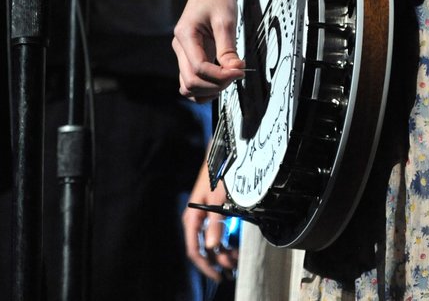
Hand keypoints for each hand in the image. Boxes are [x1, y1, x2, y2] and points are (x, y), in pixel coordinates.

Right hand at [173, 0, 245, 101]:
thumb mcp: (225, 19)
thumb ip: (228, 48)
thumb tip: (235, 71)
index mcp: (185, 35)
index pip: (199, 68)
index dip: (220, 75)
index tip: (240, 71)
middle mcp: (179, 47)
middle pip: (191, 82)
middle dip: (215, 85)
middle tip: (237, 74)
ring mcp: (182, 53)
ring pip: (188, 87)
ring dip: (209, 89)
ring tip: (229, 78)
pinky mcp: (190, 56)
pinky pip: (192, 81)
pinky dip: (205, 86)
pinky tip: (222, 80)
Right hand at [183, 161, 237, 283]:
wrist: (223, 153)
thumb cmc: (218, 174)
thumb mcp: (218, 200)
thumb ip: (216, 223)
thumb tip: (212, 246)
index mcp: (192, 218)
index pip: (194, 250)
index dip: (206, 265)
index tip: (218, 275)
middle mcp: (196, 219)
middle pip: (204, 247)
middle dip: (218, 259)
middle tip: (233, 266)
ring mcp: (203, 215)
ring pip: (211, 240)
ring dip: (222, 251)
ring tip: (236, 257)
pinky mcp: (212, 211)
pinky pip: (216, 231)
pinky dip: (225, 239)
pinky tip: (234, 244)